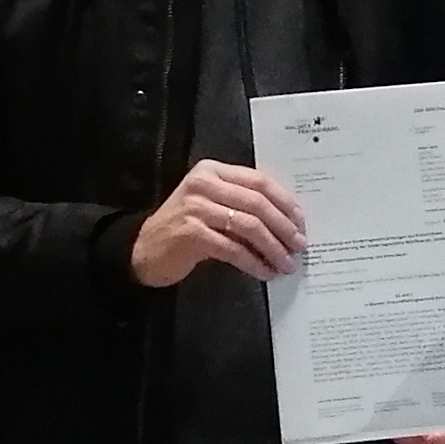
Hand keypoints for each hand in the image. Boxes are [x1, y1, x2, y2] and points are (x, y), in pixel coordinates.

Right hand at [128, 160, 305, 287]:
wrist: (143, 249)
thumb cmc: (182, 228)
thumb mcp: (210, 204)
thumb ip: (240, 202)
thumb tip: (286, 221)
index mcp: (213, 171)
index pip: (259, 181)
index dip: (285, 202)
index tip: (301, 221)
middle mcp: (204, 184)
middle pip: (257, 203)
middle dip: (284, 227)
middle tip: (299, 245)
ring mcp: (196, 208)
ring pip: (249, 226)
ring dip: (273, 248)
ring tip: (286, 263)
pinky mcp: (192, 234)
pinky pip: (234, 249)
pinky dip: (254, 263)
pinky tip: (265, 272)